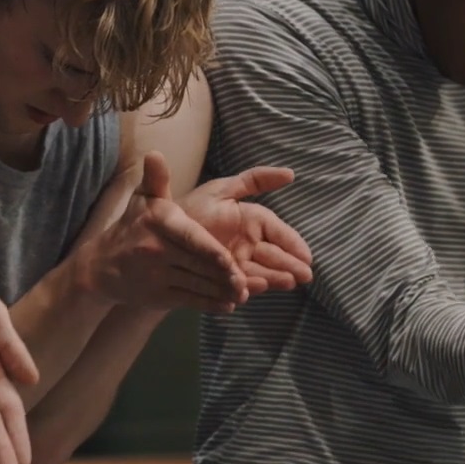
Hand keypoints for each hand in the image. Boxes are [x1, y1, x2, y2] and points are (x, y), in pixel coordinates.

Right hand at [78, 152, 247, 312]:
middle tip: (246, 281)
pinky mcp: (157, 297)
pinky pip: (188, 301)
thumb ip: (157, 179)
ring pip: (196, 285)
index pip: (189, 237)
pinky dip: (209, 304)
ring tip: (243, 293)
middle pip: (197, 264)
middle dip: (224, 275)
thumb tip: (155, 154)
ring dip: (221, 292)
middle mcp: (155, 250)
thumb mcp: (143, 199)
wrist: (103, 265)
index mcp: (158, 223)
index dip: (210, 250)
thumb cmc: (133, 226)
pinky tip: (227, 305)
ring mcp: (156, 276)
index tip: (229, 260)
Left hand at [178, 166, 314, 294]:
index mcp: (250, 220)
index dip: (292, 243)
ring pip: (259, 271)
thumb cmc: (192, 207)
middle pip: (273, 254)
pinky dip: (245, 287)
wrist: (157, 234)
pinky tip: (251, 290)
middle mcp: (246, 243)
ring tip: (288, 282)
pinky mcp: (221, 279)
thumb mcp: (223, 189)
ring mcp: (235, 263)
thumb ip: (254, 180)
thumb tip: (291, 173)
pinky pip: (236, 283)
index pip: (277, 231)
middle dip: (289, 265)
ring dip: (273, 277)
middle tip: (305, 275)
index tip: (307, 255)